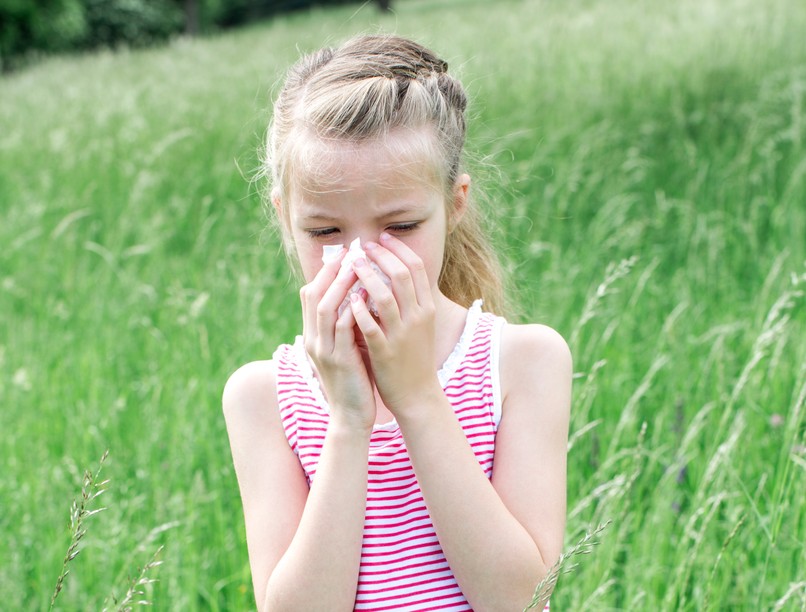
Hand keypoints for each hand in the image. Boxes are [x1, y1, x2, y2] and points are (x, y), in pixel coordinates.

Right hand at [300, 248, 376, 431]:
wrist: (350, 416)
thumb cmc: (353, 380)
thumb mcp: (345, 348)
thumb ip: (345, 325)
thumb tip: (357, 297)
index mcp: (313, 335)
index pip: (311, 295)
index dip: (325, 272)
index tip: (344, 254)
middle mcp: (313, 339)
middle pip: (314, 295)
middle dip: (331, 271)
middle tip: (350, 252)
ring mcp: (324, 350)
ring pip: (325, 308)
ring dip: (341, 285)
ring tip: (357, 266)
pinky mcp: (339, 360)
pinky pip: (342, 328)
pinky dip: (353, 309)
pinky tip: (366, 295)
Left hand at [349, 233, 441, 414]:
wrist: (418, 395)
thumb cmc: (414, 356)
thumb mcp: (420, 324)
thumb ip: (409, 299)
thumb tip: (392, 269)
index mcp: (427, 308)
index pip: (416, 268)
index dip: (398, 249)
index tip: (382, 237)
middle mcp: (418, 317)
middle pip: (402, 276)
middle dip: (382, 256)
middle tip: (363, 246)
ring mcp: (402, 335)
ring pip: (386, 297)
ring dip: (368, 277)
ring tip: (353, 264)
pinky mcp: (386, 352)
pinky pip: (371, 327)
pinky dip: (359, 310)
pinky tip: (348, 299)